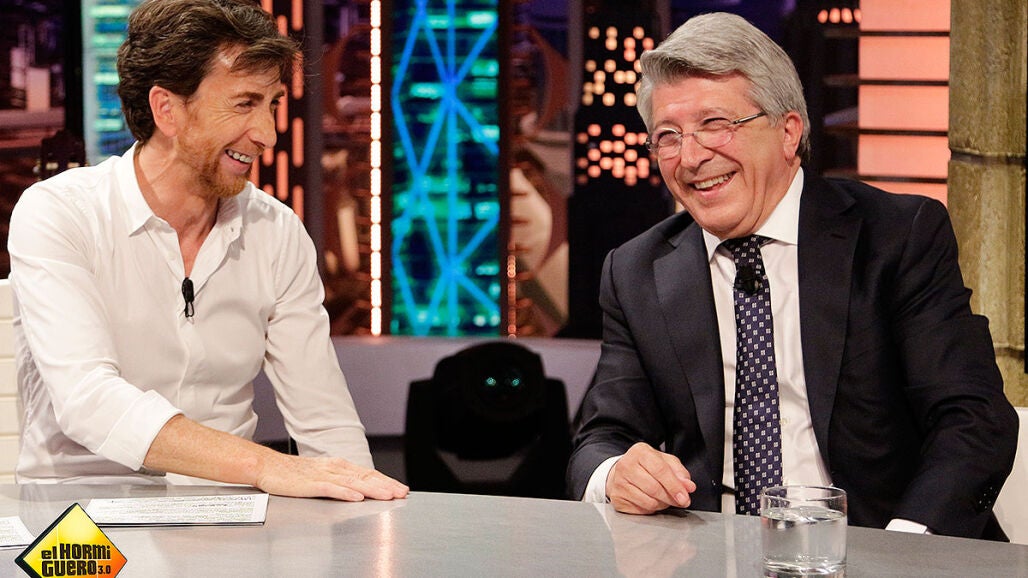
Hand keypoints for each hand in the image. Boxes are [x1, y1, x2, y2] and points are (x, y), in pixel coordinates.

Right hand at [255, 452, 408, 501]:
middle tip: (402, 492)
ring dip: (372, 489)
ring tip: (387, 495)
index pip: (368, 473)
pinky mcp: (310, 484)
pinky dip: (345, 492)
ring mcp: (323, 475)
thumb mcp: (323, 474)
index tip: (401, 488)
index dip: (386, 481)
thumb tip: (361, 488)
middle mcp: (334, 468)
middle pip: (365, 476)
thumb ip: (341, 480)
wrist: (269, 467)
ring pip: (353, 482)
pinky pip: (331, 488)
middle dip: (386, 485)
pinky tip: (356, 497)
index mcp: (339, 466)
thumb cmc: (294, 473)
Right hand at [606, 442, 695, 514]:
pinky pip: (640, 509)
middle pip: (654, 487)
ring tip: (663, 498)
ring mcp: (619, 482)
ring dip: (661, 504)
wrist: (623, 472)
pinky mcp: (617, 497)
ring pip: (648, 501)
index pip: (660, 470)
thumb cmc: (647, 467)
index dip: (674, 486)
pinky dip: (651, 509)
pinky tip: (651, 501)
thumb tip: (688, 486)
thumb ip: (679, 473)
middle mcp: (626, 465)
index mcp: (640, 452)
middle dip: (670, 498)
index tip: (684, 497)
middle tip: (679, 501)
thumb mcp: (665, 462)